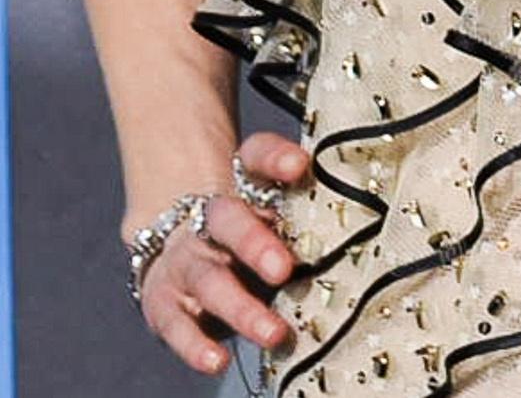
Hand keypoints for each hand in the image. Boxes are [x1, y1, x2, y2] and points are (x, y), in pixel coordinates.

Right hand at [133, 131, 309, 374]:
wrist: (177, 242)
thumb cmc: (248, 227)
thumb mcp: (275, 208)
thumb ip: (306, 206)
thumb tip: (357, 212)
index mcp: (242, 186)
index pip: (255, 158)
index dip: (275, 159)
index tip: (299, 166)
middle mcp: (207, 220)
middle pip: (228, 220)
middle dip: (254, 243)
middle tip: (284, 269)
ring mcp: (182, 261)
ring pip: (209, 280)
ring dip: (240, 309)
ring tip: (273, 333)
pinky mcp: (163, 303)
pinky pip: (176, 325)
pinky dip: (195, 345)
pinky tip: (216, 361)